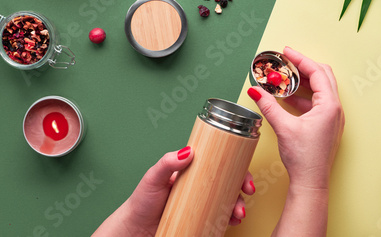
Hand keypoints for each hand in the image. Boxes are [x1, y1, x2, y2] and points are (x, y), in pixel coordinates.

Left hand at [92, 146, 254, 236]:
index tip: (243, 173)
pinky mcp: (200, 220)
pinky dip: (230, 220)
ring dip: (238, 205)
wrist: (134, 230)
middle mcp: (199, 186)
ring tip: (238, 213)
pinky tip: (231, 221)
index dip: (235, 166)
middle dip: (242, 187)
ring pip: (227, 201)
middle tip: (246, 192)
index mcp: (191, 171)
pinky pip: (220, 218)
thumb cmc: (141, 202)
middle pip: (228, 182)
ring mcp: (200, 204)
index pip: (218, 163)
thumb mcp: (153, 177)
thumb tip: (188, 151)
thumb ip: (167, 162)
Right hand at [248, 46, 344, 188]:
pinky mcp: (326, 125)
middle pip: (322, 76)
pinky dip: (303, 96)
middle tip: (286, 61)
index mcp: (329, 106)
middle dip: (303, 66)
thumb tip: (255, 91)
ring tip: (284, 79)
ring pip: (320, 89)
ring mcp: (332, 118)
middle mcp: (335, 109)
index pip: (317, 72)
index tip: (286, 51)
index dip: (300, 59)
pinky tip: (288, 99)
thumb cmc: (304, 158)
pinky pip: (317, 102)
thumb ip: (269, 106)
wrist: (311, 183)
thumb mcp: (283, 127)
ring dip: (303, 82)